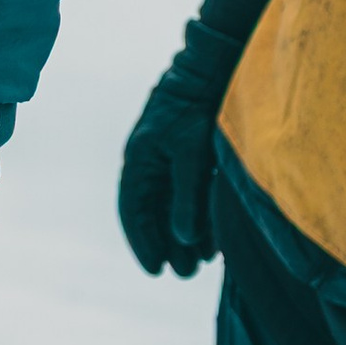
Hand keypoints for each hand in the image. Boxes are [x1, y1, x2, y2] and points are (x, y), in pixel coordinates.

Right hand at [116, 19, 242, 277]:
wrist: (211, 70)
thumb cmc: (196, 109)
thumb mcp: (191, 155)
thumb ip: (188, 197)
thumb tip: (183, 239)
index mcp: (138, 162)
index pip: (133, 211)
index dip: (143, 242)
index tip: (156, 270)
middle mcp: (148, 164)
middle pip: (152, 215)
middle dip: (167, 245)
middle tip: (183, 274)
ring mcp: (167, 161)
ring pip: (171, 208)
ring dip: (184, 236)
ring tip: (201, 262)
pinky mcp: (188, 157)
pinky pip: (187, 196)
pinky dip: (198, 218)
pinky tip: (213, 237)